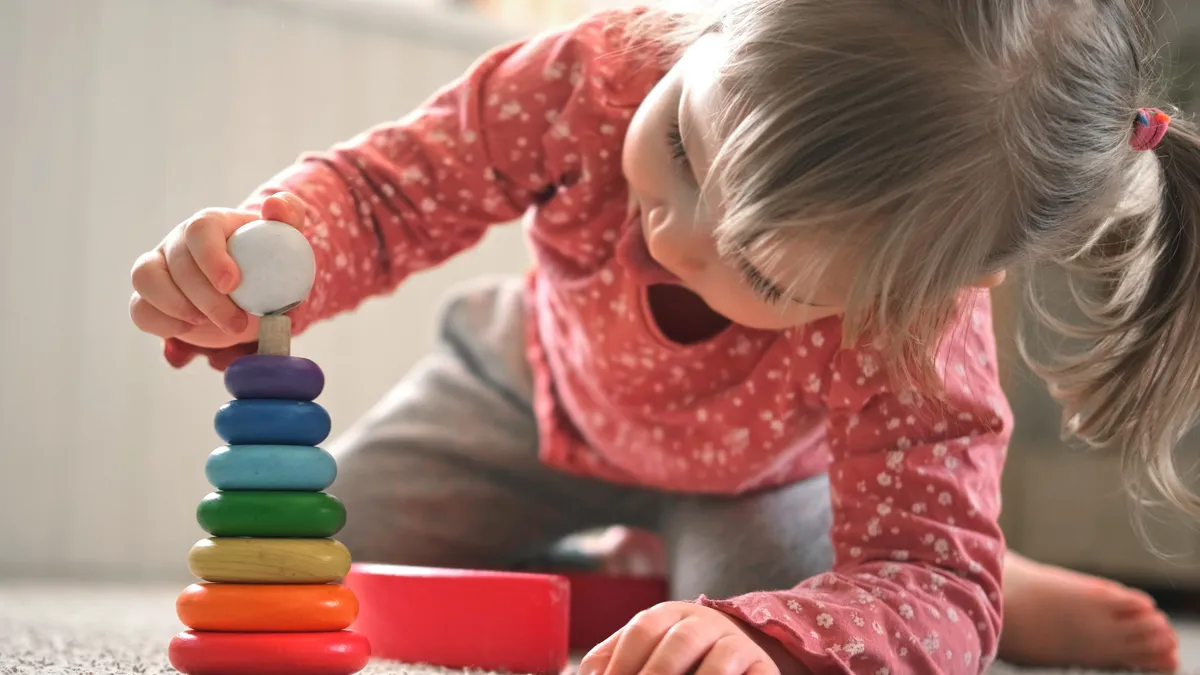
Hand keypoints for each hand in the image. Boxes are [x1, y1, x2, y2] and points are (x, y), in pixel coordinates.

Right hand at [129, 192, 306, 347]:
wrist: (254, 293)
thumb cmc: (270, 263)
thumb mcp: (288, 239)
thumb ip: (289, 214)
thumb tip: (274, 206)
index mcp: (210, 224)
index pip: (200, 230)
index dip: (211, 257)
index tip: (232, 284)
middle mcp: (178, 241)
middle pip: (177, 262)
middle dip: (206, 298)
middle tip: (237, 322)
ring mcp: (159, 268)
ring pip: (146, 279)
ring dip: (176, 307)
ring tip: (208, 322)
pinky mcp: (149, 298)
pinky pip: (140, 310)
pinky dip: (163, 323)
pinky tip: (190, 328)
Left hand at [580, 601, 797, 674]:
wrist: (736, 651)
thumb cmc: (677, 659)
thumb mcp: (644, 652)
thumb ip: (613, 662)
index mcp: (669, 615)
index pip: (643, 630)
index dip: (623, 661)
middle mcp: (705, 623)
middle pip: (679, 643)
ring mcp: (736, 645)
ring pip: (720, 660)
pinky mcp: (763, 668)